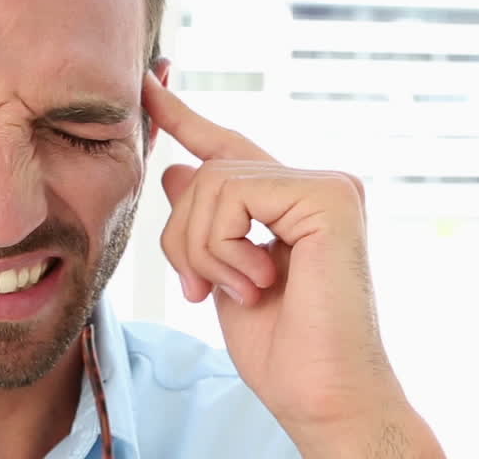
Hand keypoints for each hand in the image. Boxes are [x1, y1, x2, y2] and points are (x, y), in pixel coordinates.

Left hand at [142, 74, 442, 457]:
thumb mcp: (221, 275)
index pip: (224, 147)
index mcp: (290, 201)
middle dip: (182, 237)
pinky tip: (258, 282)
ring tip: (238, 291)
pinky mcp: (329, 195)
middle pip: (203, 172)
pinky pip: (232, 195)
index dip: (180, 116)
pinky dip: (223, 247)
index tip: (148, 81)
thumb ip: (205, 221)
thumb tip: (175, 168)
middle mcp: (315, 184)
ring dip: (202, 250)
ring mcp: (327, 185)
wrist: (322, 397)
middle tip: (203, 290)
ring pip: (210, 182)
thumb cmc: (282, 350)